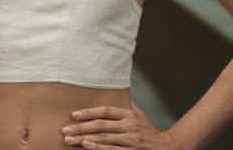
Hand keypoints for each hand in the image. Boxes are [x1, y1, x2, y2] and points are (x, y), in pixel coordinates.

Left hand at [61, 100, 178, 148]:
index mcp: (130, 115)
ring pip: (104, 139)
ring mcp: (131, 141)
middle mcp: (130, 127)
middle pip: (102, 126)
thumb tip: (115, 89)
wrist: (167, 147)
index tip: (74, 114)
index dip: (89, 112)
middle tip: (65, 130)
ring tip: (70, 140)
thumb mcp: (140, 115)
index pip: (106, 111)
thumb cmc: (148, 130)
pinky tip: (87, 147)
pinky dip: (98, 149)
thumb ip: (126, 106)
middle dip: (81, 127)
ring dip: (85, 139)